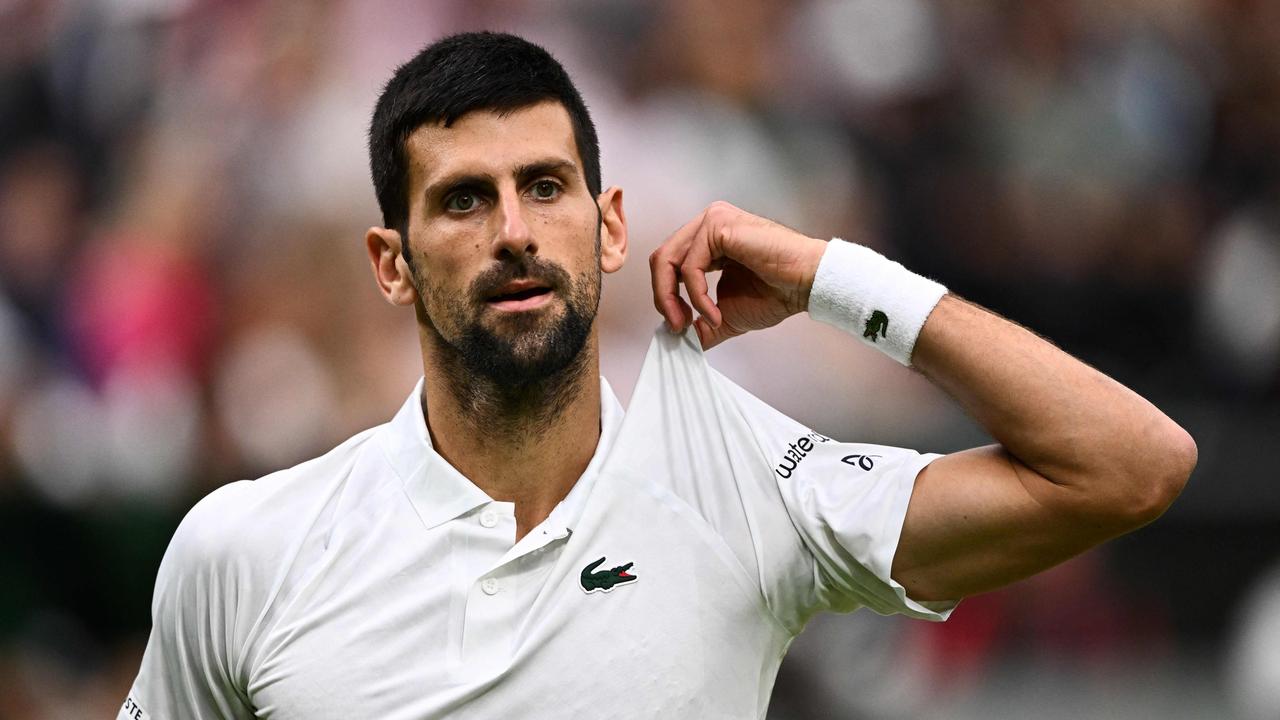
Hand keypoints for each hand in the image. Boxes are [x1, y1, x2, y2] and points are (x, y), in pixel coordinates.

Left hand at [649, 201, 827, 348]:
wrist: (807, 284)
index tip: (680, 326)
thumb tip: (680, 338)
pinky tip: (714, 313)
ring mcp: (712, 220)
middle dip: (663, 298)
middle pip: (662, 259)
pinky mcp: (718, 225)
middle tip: (678, 327)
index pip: (669, 264)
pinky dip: (698, 297)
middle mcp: (708, 223)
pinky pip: (690, 268)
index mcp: (709, 239)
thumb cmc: (777, 292)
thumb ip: (701, 322)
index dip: (666, 297)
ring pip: (668, 260)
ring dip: (674, 299)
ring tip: (692, 323)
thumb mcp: (728, 314)